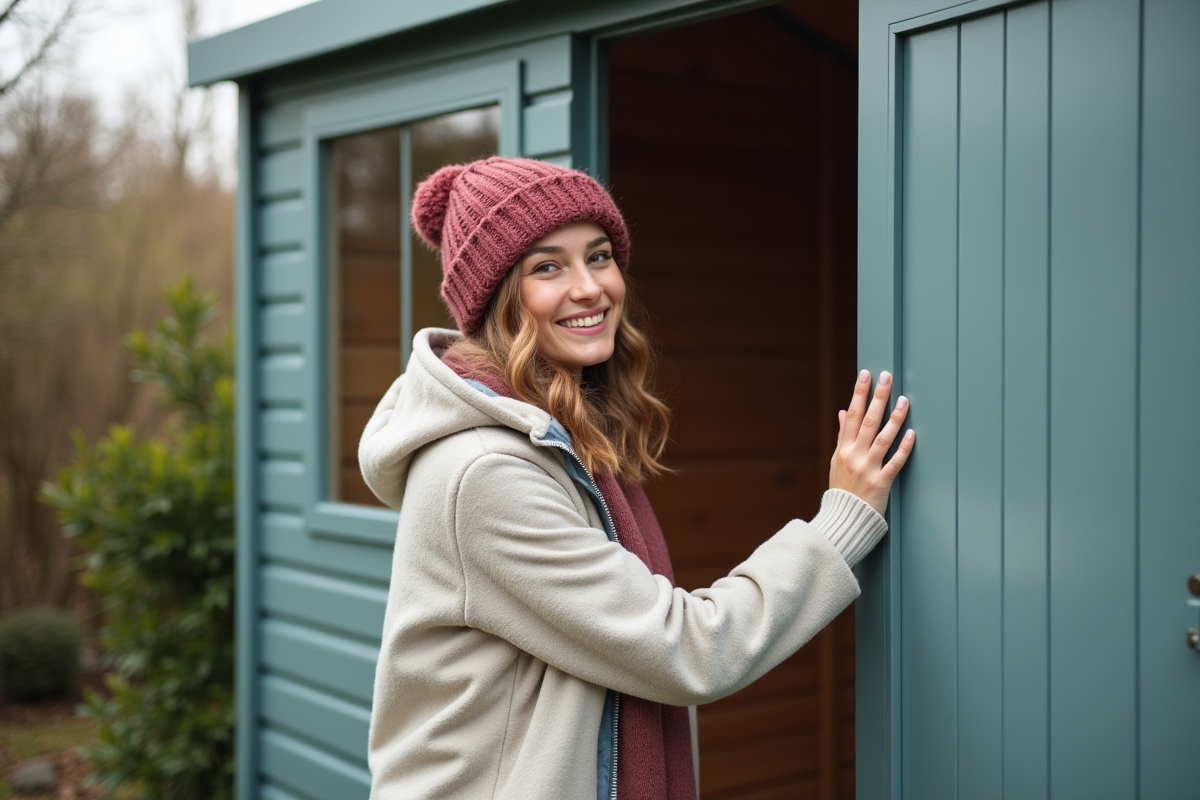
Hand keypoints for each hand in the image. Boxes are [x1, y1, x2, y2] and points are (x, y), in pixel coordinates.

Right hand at [828, 369, 914, 515]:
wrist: (844, 518)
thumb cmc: (842, 489)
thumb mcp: (837, 460)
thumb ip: (842, 435)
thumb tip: (844, 412)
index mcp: (843, 449)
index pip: (851, 415)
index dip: (858, 394)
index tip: (866, 376)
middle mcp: (854, 456)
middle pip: (867, 421)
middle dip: (877, 397)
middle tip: (887, 377)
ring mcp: (868, 469)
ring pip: (883, 438)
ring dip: (894, 418)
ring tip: (904, 400)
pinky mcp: (881, 482)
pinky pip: (895, 462)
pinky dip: (904, 448)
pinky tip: (912, 434)